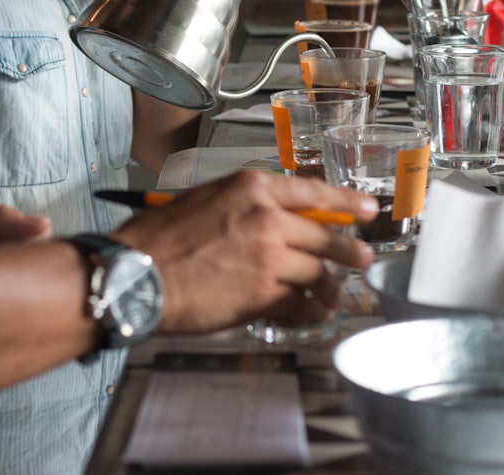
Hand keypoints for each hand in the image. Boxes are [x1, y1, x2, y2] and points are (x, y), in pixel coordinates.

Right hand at [111, 171, 378, 333]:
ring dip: (326, 287)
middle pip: (327, 235)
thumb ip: (245, 206)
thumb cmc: (158, 240)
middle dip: (349, 251)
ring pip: (318, 272)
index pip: (315, 192)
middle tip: (362, 258)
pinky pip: (300, 302)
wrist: (136, 275)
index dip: (347, 202)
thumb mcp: (205, 200)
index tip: (367, 209)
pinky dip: (306, 310)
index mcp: (252, 188)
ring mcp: (270, 257)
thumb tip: (273, 219)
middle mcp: (268, 217)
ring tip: (329, 296)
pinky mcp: (265, 294)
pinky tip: (305, 314)